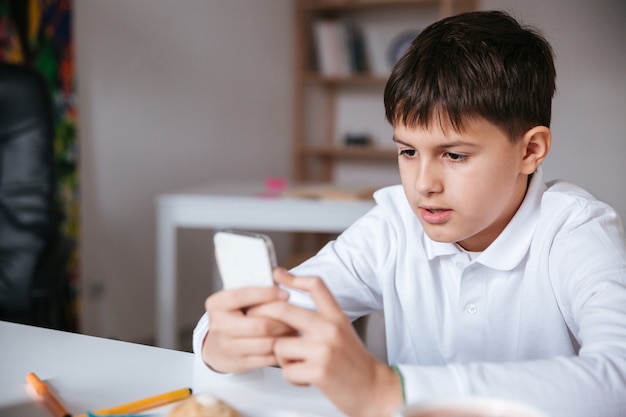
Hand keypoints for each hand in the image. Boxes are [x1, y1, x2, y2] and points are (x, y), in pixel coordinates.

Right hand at [201, 284, 294, 373]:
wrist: (216, 349)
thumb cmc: (233, 318)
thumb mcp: (235, 302)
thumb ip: (253, 291)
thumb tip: (281, 276)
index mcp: (217, 304)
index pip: (242, 296)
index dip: (267, 294)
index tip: (285, 294)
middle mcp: (219, 325)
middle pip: (260, 325)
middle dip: (282, 321)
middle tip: (295, 315)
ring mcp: (228, 347)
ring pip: (266, 343)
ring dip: (284, 336)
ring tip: (294, 328)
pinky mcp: (239, 363)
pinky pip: (267, 358)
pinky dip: (281, 350)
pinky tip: (287, 342)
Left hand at [250, 269, 401, 416]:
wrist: (374, 389)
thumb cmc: (354, 363)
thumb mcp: (342, 331)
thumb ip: (320, 320)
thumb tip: (289, 311)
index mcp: (336, 316)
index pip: (315, 286)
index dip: (293, 278)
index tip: (278, 275)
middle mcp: (330, 328)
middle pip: (284, 310)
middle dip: (262, 314)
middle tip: (253, 318)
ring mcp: (324, 349)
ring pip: (279, 345)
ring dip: (282, 358)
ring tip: (297, 364)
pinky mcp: (319, 371)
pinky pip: (286, 370)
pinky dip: (291, 377)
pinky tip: (305, 377)